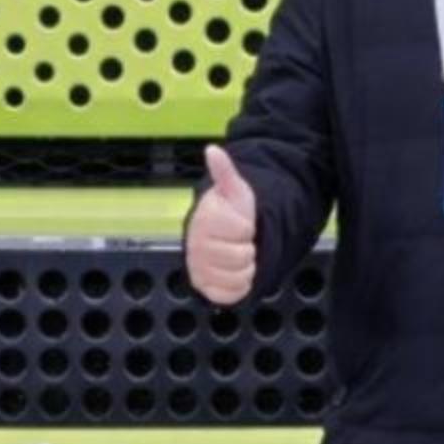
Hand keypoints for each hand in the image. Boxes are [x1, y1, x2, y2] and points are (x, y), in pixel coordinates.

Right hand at [187, 145, 259, 305]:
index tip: (238, 222)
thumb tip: (213, 149)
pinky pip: (233, 294)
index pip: (244, 230)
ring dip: (245, 266)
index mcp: (204, 220)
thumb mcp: (234, 190)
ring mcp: (199, 269)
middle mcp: (195, 247)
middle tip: (236, 240)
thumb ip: (225, 172)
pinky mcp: (206, 289)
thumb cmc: (230, 213)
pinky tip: (232, 271)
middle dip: (247, 248)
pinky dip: (240, 284)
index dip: (247, 226)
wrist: (221, 237)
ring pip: (240, 275)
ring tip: (235, 254)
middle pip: (243, 256)